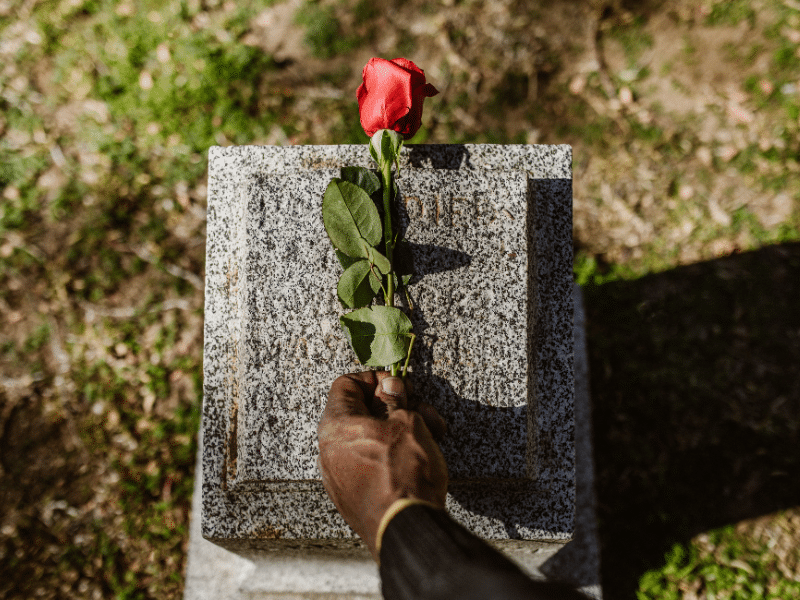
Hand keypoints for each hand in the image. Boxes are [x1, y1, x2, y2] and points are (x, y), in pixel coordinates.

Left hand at [317, 371, 447, 559]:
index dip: (374, 380)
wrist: (406, 527)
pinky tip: (417, 456)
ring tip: (432, 433)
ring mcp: (338, 475)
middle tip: (422, 410)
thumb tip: (390, 387)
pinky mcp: (351, 495)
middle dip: (395, 407)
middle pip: (360, 412)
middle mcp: (329, 450)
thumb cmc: (404, 472)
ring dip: (399, 430)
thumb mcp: (407, 423)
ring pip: (368, 438)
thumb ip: (395, 401)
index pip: (345, 384)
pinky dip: (390, 453)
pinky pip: (367, 462)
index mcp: (335, 426)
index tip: (399, 386)